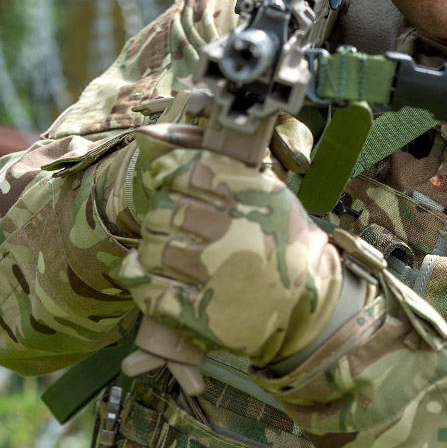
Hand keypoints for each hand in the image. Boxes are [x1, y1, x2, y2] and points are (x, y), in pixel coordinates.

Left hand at [118, 123, 342, 366]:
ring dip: (152, 247)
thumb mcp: (263, 190)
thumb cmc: (279, 238)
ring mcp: (216, 275)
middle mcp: (232, 232)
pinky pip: (151, 290)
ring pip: (155, 249)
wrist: (308, 299)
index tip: (164, 178)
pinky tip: (143, 272)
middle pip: (165, 210)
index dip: (168, 171)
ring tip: (167, 248)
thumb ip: (213, 162)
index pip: (189, 170)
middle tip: (172, 220)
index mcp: (249, 198)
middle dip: (161, 213)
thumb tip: (147, 133)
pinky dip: (139, 279)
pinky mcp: (203, 314)